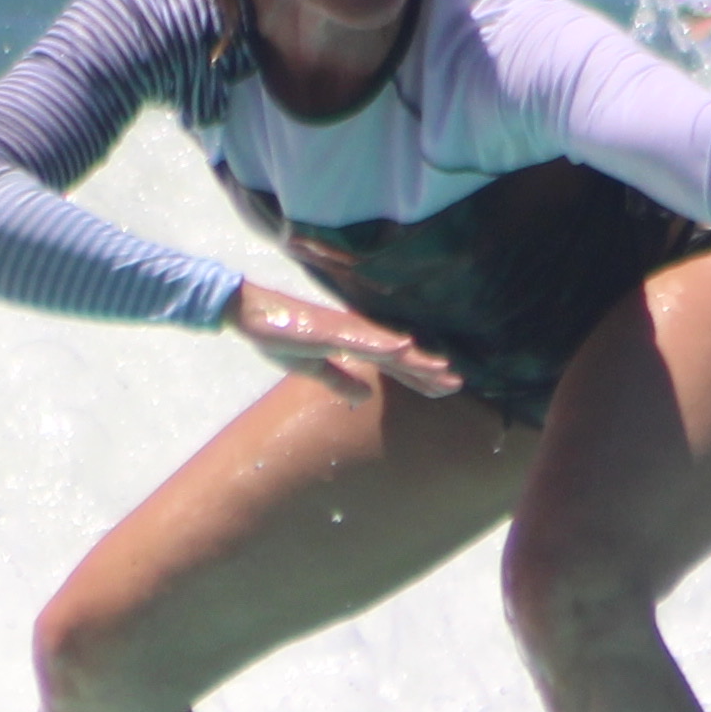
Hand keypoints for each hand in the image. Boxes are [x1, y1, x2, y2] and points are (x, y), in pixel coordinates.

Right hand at [228, 281, 460, 396]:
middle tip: (457, 385)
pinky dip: (384, 342)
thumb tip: (366, 397)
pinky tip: (405, 345)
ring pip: (388, 348)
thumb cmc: (280, 336)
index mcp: (355, 345)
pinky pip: (361, 337)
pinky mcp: (330, 329)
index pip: (394, 365)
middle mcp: (357, 334)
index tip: (443, 389)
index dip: (418, 377)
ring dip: (416, 359)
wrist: (253, 314)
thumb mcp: (313, 369)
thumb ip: (340, 381)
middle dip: (427, 371)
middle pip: (400, 356)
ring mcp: (346, 330)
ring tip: (444, 370)